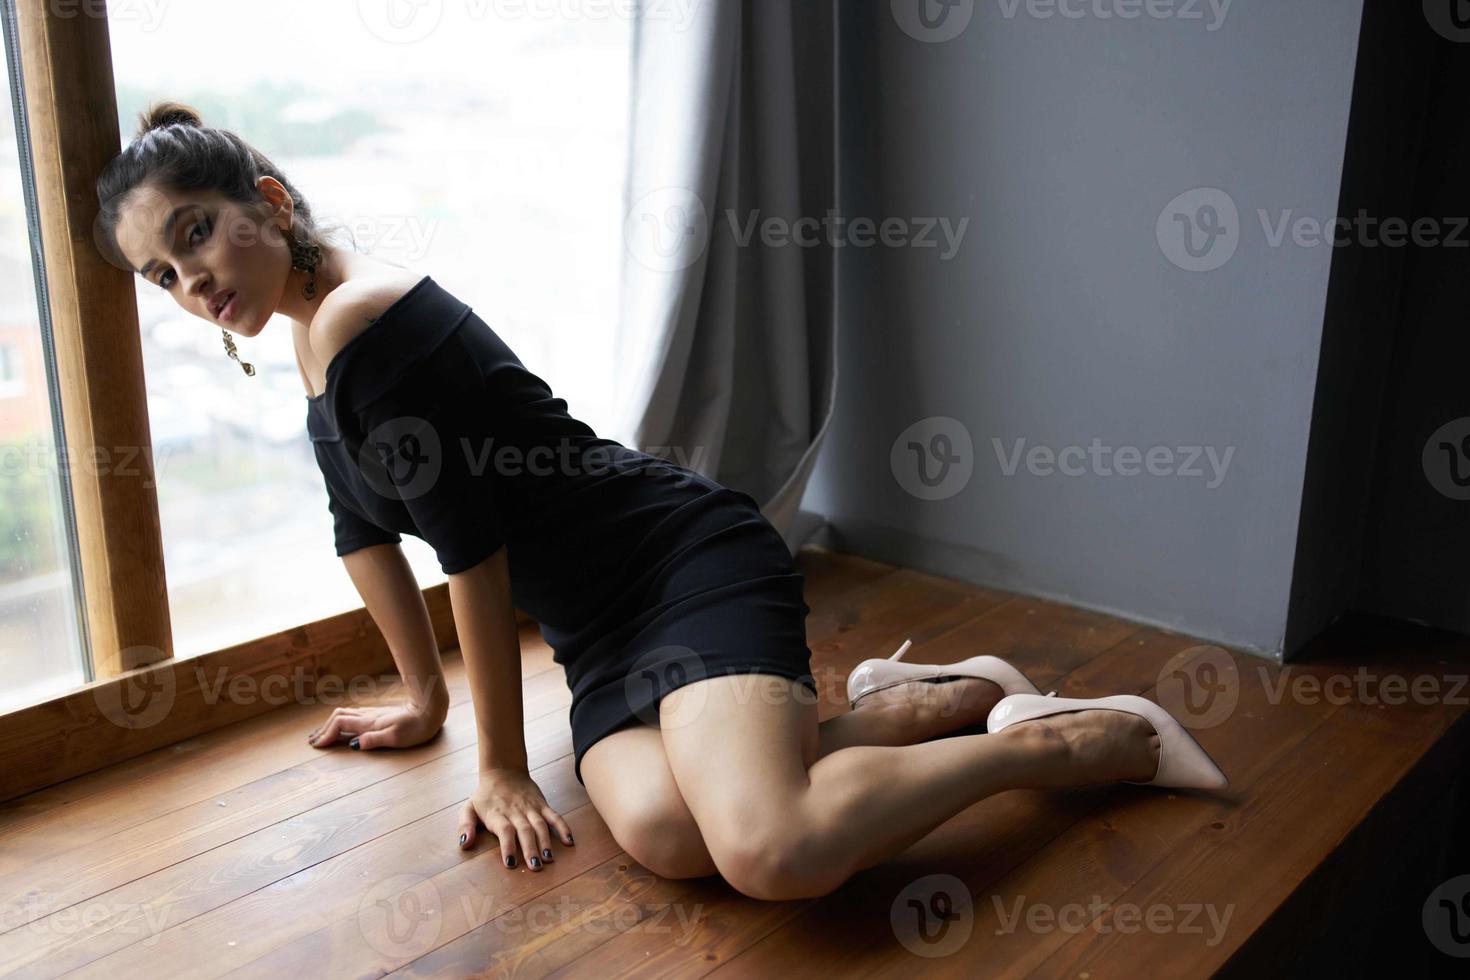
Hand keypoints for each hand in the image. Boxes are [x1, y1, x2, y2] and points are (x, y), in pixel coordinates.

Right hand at [307, 701, 445, 750]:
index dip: (326, 734)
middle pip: (337, 717)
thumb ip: (374, 740)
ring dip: (330, 724)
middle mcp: (368, 716)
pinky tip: (341, 727)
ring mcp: (372, 714)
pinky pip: (352, 716)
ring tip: (321, 735)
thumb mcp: (396, 737)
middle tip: (312, 741)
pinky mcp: (378, 715)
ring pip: (344, 715)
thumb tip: (354, 745)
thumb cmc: (416, 727)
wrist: (429, 710)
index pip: (339, 724)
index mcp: (369, 723)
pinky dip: (340, 722)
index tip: (317, 746)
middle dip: (323, 729)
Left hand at [458, 768, 574, 870]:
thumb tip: (464, 844)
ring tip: (549, 859)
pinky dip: (563, 827)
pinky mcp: (542, 804)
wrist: (503, 770)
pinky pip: (554, 816)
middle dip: (530, 849)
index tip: (510, 863)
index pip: (504, 830)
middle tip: (535, 867)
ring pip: (540, 825)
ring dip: (546, 842)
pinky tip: (569, 841)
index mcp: (497, 814)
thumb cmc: (485, 795)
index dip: (508, 846)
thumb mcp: (468, 808)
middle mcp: (515, 811)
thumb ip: (465, 826)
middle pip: (525, 830)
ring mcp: (531, 808)